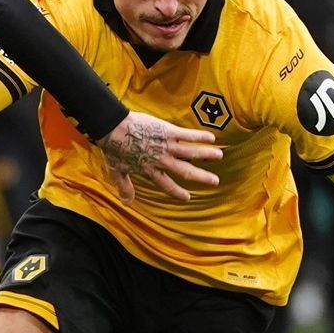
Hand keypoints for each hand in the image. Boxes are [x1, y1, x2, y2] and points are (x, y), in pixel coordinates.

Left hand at [96, 112, 222, 200]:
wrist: (114, 129)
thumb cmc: (114, 149)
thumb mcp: (117, 171)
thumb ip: (125, 187)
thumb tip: (127, 203)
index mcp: (150, 170)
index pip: (167, 185)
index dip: (177, 192)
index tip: (188, 198)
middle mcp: (162, 160)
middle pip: (185, 171)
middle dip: (201, 177)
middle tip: (215, 181)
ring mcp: (166, 146)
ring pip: (191, 152)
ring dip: (206, 155)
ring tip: (220, 156)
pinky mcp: (168, 131)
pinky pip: (188, 135)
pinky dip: (200, 136)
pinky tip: (212, 138)